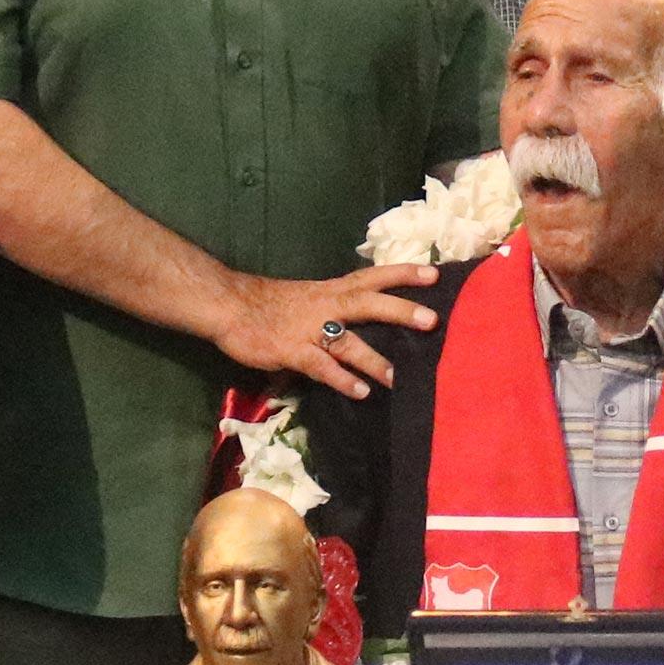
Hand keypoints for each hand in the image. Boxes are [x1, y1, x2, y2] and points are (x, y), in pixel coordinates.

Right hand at [222, 262, 439, 398]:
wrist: (229, 305)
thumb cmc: (270, 303)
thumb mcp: (310, 298)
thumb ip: (337, 308)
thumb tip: (365, 321)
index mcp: (332, 290)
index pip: (373, 277)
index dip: (403, 274)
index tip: (434, 273)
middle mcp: (326, 306)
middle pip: (368, 303)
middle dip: (400, 310)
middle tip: (432, 320)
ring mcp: (309, 329)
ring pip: (348, 342)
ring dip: (375, 359)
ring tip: (400, 378)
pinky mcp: (292, 351)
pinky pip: (321, 367)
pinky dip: (342, 379)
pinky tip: (361, 391)